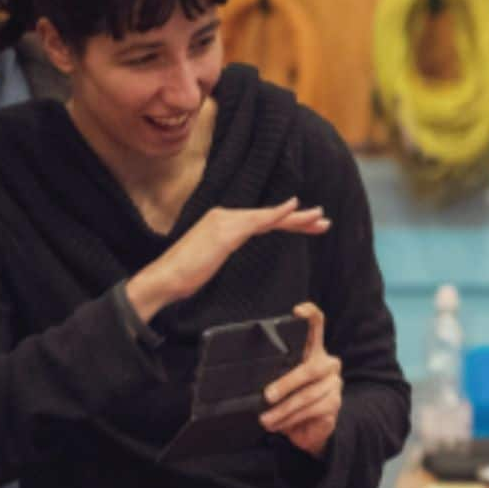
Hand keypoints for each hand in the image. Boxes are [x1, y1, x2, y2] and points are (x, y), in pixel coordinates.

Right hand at [126, 199, 329, 321]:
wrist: (164, 280)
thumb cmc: (185, 275)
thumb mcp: (212, 259)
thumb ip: (225, 250)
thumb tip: (232, 251)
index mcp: (223, 222)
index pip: (263, 221)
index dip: (288, 223)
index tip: (310, 226)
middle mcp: (225, 216)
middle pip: (270, 217)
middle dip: (299, 219)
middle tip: (324, 221)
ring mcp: (225, 221)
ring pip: (269, 217)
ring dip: (297, 218)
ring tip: (320, 219)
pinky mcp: (226, 231)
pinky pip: (258, 220)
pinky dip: (277, 213)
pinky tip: (294, 207)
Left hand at [262, 302, 341, 458]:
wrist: (306, 429)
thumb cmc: (286, 400)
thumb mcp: (276, 383)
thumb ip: (270, 374)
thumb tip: (241, 375)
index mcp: (313, 351)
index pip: (317, 326)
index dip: (310, 315)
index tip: (297, 311)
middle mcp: (328, 363)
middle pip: (310, 369)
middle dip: (286, 384)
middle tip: (267, 396)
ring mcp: (334, 383)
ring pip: (308, 394)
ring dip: (284, 409)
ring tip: (265, 419)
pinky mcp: (335, 403)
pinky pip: (314, 410)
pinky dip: (292, 419)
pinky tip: (279, 424)